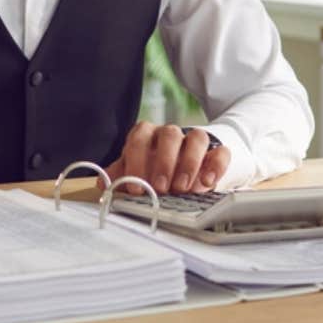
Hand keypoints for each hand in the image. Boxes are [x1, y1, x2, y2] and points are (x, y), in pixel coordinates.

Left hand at [102, 123, 229, 194]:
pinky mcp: (217, 150)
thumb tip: (103, 183)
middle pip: (169, 134)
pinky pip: (220, 151)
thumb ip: (121, 174)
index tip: (135, 188)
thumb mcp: (137, 170)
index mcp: (147, 135)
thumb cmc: (156, 167)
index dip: (135, 161)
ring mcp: (195, 140)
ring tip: (183, 188)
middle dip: (164, 161)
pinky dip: (215, 165)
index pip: (139, 138)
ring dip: (189, 162)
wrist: (190, 163)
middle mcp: (171, 134)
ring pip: (197, 136)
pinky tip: (207, 183)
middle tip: (161, 187)